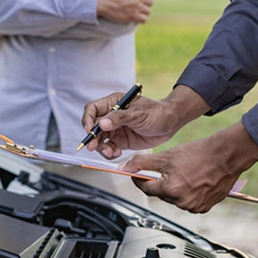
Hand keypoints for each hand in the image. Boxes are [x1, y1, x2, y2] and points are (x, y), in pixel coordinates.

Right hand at [81, 85, 208, 158]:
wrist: (171, 124)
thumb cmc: (157, 113)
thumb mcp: (139, 114)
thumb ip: (120, 118)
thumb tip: (102, 123)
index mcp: (113, 103)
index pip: (92, 109)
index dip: (87, 120)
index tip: (89, 130)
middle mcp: (111, 116)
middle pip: (93, 127)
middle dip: (93, 138)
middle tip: (93, 147)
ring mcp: (115, 129)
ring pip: (99, 140)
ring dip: (101, 147)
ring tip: (110, 152)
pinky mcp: (120, 141)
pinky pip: (109, 148)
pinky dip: (109, 152)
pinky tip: (116, 153)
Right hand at [97, 0, 155, 23]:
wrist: (99, 0)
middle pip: (151, 2)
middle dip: (145, 3)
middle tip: (137, 5)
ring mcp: (136, 7)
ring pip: (148, 11)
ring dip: (143, 12)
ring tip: (137, 11)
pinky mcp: (132, 16)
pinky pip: (144, 19)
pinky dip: (141, 19)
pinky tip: (136, 17)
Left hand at [125, 122, 257, 212]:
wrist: (227, 154)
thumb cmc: (200, 153)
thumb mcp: (166, 156)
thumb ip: (142, 163)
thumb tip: (126, 167)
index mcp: (171, 190)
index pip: (146, 189)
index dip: (140, 180)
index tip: (138, 175)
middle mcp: (183, 202)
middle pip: (161, 194)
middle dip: (160, 183)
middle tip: (165, 170)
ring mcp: (195, 206)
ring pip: (175, 199)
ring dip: (174, 188)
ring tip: (183, 173)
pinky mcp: (205, 207)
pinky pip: (189, 202)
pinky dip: (187, 193)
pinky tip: (193, 180)